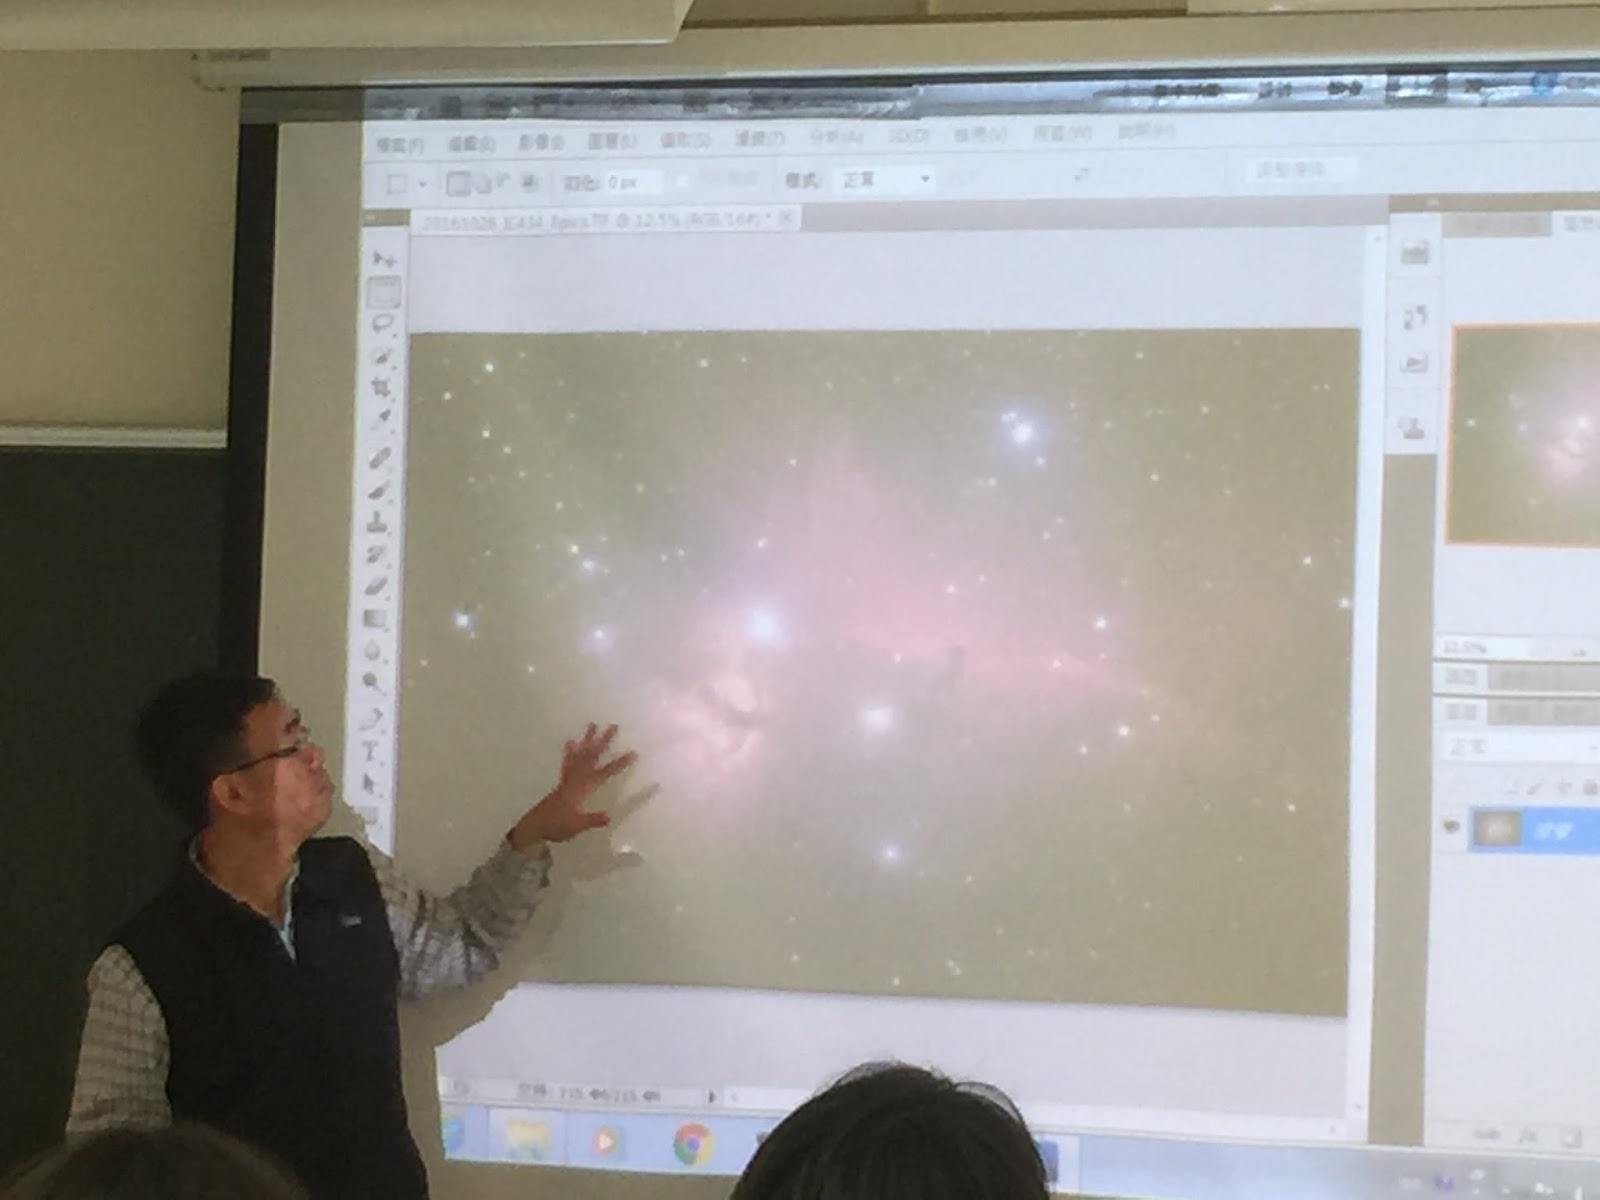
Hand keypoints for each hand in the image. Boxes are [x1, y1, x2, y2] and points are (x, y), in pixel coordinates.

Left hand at [509, 724, 635, 852]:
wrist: (535, 826)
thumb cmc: (557, 826)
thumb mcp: (576, 825)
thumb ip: (592, 820)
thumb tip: (609, 816)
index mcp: (582, 788)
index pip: (604, 772)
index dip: (619, 763)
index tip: (632, 753)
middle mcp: (576, 779)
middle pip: (591, 756)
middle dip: (603, 741)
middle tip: (613, 726)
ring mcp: (568, 779)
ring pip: (579, 755)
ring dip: (586, 740)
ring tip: (592, 725)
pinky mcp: (562, 782)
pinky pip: (567, 762)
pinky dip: (569, 752)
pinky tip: (570, 742)